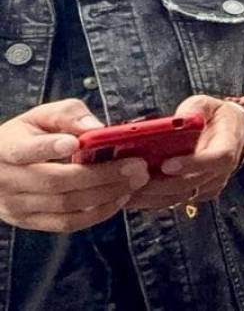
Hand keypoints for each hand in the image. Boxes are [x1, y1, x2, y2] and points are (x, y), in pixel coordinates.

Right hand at [0, 99, 150, 231]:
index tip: (74, 143)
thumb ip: (67, 115)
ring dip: (106, 194)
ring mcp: (17, 206)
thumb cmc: (27, 136)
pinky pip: (67, 224)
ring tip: (136, 181)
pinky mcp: (30, 222)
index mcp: (6, 149)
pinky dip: (97, 213)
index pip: (25, 150)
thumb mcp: (40, 116)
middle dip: (101, 175)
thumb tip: (95, 127)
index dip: (49, 147)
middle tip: (136, 166)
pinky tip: (120, 198)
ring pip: (65, 205)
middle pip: (56, 182)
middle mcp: (8, 181)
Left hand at [123, 95, 243, 210]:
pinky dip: (152, 200)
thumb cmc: (213, 116)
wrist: (232, 131)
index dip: (192, 164)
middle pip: (191, 183)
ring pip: (180, 197)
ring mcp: (210, 185)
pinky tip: (132, 194)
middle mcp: (221, 170)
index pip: (215, 159)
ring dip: (152, 195)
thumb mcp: (206, 104)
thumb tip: (174, 121)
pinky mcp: (197, 193)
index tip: (165, 164)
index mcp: (228, 145)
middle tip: (132, 178)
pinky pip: (174, 200)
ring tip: (125, 189)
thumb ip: (193, 110)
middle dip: (160, 184)